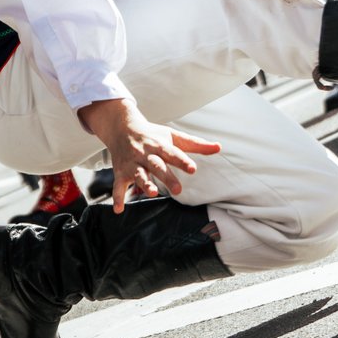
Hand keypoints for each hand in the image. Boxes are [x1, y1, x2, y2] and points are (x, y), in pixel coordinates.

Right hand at [78, 93, 219, 213]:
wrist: (121, 127)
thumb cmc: (152, 134)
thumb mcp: (173, 136)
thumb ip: (196, 144)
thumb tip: (219, 147)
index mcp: (159, 144)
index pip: (172, 152)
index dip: (182, 160)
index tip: (192, 169)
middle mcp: (145, 154)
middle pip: (156, 165)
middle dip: (166, 177)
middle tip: (178, 189)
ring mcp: (132, 163)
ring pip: (139, 174)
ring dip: (145, 184)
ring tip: (153, 193)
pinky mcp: (121, 172)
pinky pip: (118, 186)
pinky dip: (118, 197)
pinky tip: (119, 210)